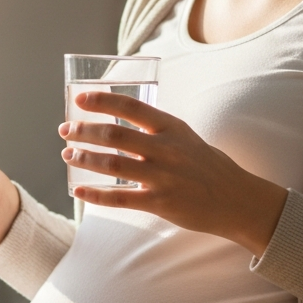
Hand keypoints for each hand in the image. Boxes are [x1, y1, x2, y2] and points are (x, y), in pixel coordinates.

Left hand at [59, 92, 287, 256]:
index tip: (79, 99)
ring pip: (112, 164)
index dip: (102, 101)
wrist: (237, 200)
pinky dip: (95, 194)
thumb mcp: (185, 137)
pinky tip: (78, 190)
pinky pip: (120, 198)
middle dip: (84, 131)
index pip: (131, 107)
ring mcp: (162, 176)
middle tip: (65, 131)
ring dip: (85, 158)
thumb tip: (119, 121)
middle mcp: (165, 149)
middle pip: (114, 135)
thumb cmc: (207, 166)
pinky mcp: (160, 202)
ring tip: (68, 155)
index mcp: (171, 128)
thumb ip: (156, 130)